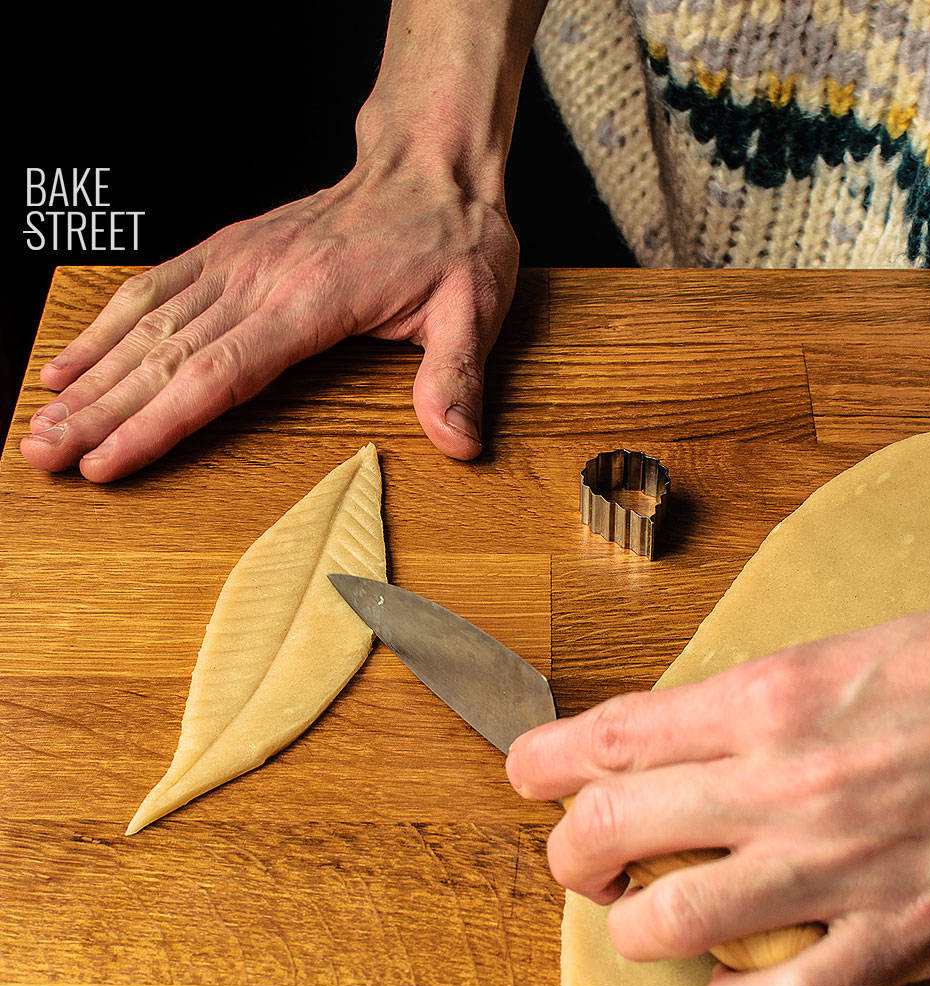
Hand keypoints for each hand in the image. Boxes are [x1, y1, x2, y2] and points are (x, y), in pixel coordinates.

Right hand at [21, 158, 517, 481]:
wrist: (430, 166)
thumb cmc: (451, 240)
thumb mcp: (473, 308)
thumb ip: (456, 377)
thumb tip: (458, 444)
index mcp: (308, 302)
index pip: (216, 374)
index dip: (156, 424)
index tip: (106, 462)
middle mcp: (257, 279)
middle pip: (161, 356)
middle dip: (98, 410)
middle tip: (42, 455)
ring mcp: (236, 261)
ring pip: (146, 324)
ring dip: (89, 375)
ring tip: (39, 421)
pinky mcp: (228, 251)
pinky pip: (153, 287)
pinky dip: (106, 326)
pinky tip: (74, 360)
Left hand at [506, 601, 929, 985]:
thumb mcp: (843, 653)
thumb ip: (750, 701)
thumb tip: (674, 736)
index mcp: (770, 699)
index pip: (612, 734)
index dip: (545, 759)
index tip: (527, 770)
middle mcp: (787, 784)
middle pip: (613, 827)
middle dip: (572, 850)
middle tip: (580, 854)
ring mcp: (840, 869)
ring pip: (673, 924)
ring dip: (634, 926)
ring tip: (644, 915)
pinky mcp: (902, 938)